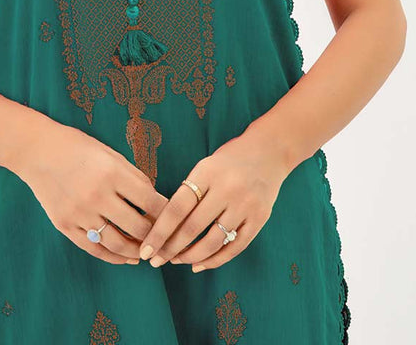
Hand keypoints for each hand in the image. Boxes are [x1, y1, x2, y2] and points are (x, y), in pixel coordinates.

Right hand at [13, 118, 169, 264]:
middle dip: (154, 234)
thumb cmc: (79, 148)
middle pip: (137, 226)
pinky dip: (112, 256)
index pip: (150, 200)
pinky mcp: (65, 225)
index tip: (174, 217)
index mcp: (113, 173)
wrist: (38, 151)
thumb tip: (155, 201)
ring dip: (135, 251)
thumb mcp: (110, 154)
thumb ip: (132, 177)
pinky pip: (93, 248)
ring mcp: (79, 213)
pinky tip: (124, 257)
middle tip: (163, 238)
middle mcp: (97, 195)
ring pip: (116, 243)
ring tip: (145, 252)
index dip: (165, 212)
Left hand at [138, 125, 292, 271]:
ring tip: (176, 260)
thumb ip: (188, 193)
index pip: (177, 207)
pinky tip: (199, 264)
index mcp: (208, 171)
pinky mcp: (260, 218)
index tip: (146, 250)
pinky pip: (234, 247)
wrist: (269, 150)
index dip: (159, 232)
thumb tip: (162, 229)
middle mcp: (228, 188)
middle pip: (192, 228)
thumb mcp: (205, 166)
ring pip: (212, 242)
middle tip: (156, 261)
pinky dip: (214, 260)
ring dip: (190, 257)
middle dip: (170, 249)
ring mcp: (246, 204)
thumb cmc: (229, 160)